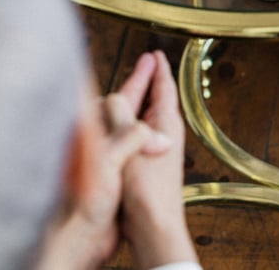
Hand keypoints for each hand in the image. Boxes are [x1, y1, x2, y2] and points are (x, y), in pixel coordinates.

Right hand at [119, 51, 197, 268]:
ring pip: (148, 115)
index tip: (156, 53)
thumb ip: (118, 116)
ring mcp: (160, 148)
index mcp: (166, 122)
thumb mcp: (127, 144)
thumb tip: (110, 96)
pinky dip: (132, 121)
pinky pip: (141, 132)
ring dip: (138, 100)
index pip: (165, 86)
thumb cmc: (145, 190)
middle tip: (143, 63)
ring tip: (130, 88)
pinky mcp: (150, 163)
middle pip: (157, 97)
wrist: (154, 225)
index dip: (159, 68)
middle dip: (148, 79)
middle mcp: (167, 132)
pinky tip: (121, 127)